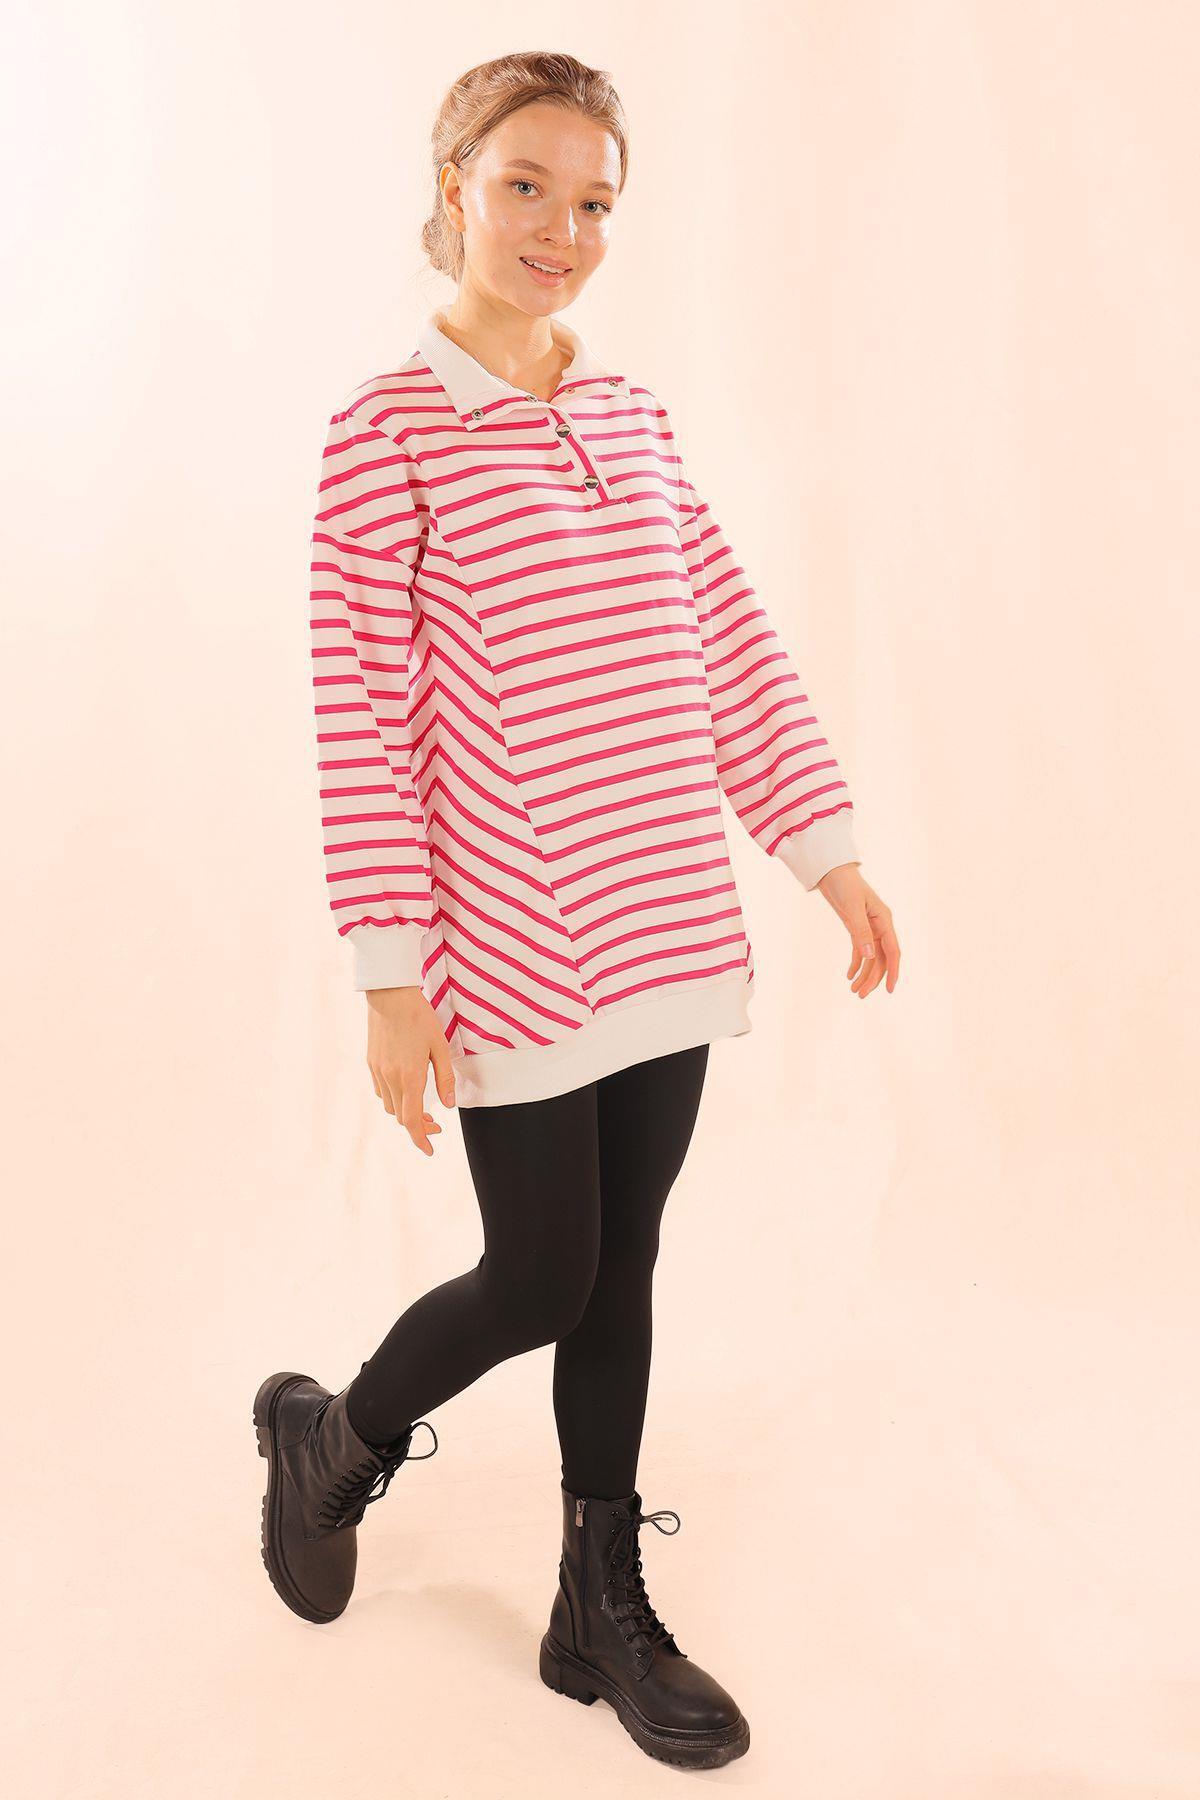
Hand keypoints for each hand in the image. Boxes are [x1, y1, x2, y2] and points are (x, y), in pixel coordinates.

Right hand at [365, 988, 456, 1154]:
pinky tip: (406, 1088)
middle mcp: (390, 1078)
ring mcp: (378, 1071)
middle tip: (436, 1123)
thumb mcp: (440, 1047)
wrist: (390, 996)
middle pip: (401, 1117)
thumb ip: (445, 1078)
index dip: (421, 1139)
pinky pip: (381, 1091)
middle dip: (418, 1126)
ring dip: (405, 1112)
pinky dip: (394, 1098)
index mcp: (410, 1076)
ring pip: (390, 1105)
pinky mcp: (371, 1063)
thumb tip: (448, 1105)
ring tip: (422, 1107)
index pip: (412, 1120)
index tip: (430, 1149)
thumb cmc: (419, 1018)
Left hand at [815, 865, 899, 998]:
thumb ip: (860, 931)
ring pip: (872, 957)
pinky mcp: (857, 927)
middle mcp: (880, 925)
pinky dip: (856, 964)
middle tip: (861, 996)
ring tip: (854, 991)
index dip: (893, 971)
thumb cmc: (843, 885)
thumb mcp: (851, 908)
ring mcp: (869, 927)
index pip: (893, 951)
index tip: (889, 990)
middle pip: (882, 958)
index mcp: (884, 920)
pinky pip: (861, 950)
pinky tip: (849, 976)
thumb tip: (869, 955)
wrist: (832, 871)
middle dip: (873, 978)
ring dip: (864, 974)